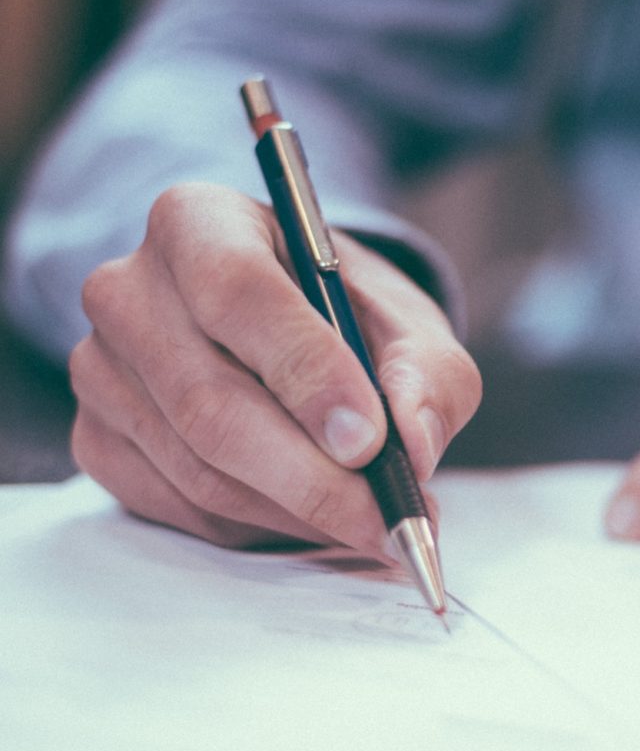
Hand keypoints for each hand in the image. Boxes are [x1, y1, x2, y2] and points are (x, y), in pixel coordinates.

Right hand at [69, 182, 480, 553]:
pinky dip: (261, 528)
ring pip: (199, 470)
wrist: (294, 336)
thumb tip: (414, 445)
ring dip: (298, 513)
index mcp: (198, 223)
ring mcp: (102, 370)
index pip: (237, 292)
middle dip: (313, 478)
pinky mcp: (99, 440)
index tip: (370, 441)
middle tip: (388, 519)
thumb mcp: (411, 328)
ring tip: (372, 523)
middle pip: (209, 403)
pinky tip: (313, 517)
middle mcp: (129, 291)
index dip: (307, 374)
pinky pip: (182, 508)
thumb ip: (428, 376)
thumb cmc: (350, 321)